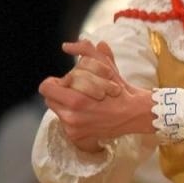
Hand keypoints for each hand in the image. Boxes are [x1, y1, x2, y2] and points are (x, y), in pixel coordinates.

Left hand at [39, 40, 156, 143]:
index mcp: (76, 101)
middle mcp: (72, 117)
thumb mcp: (106, 66)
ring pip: (56, 110)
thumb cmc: (121, 90)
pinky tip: (87, 112)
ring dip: (65, 104)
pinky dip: (73, 115)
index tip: (67, 82)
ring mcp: (73, 129)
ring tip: (84, 101)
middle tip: (76, 90)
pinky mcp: (77, 136)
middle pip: (49, 99)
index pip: (46, 88)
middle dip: (60, 92)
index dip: (56, 82)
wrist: (136, 114)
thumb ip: (87, 51)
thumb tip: (67, 46)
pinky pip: (64, 122)